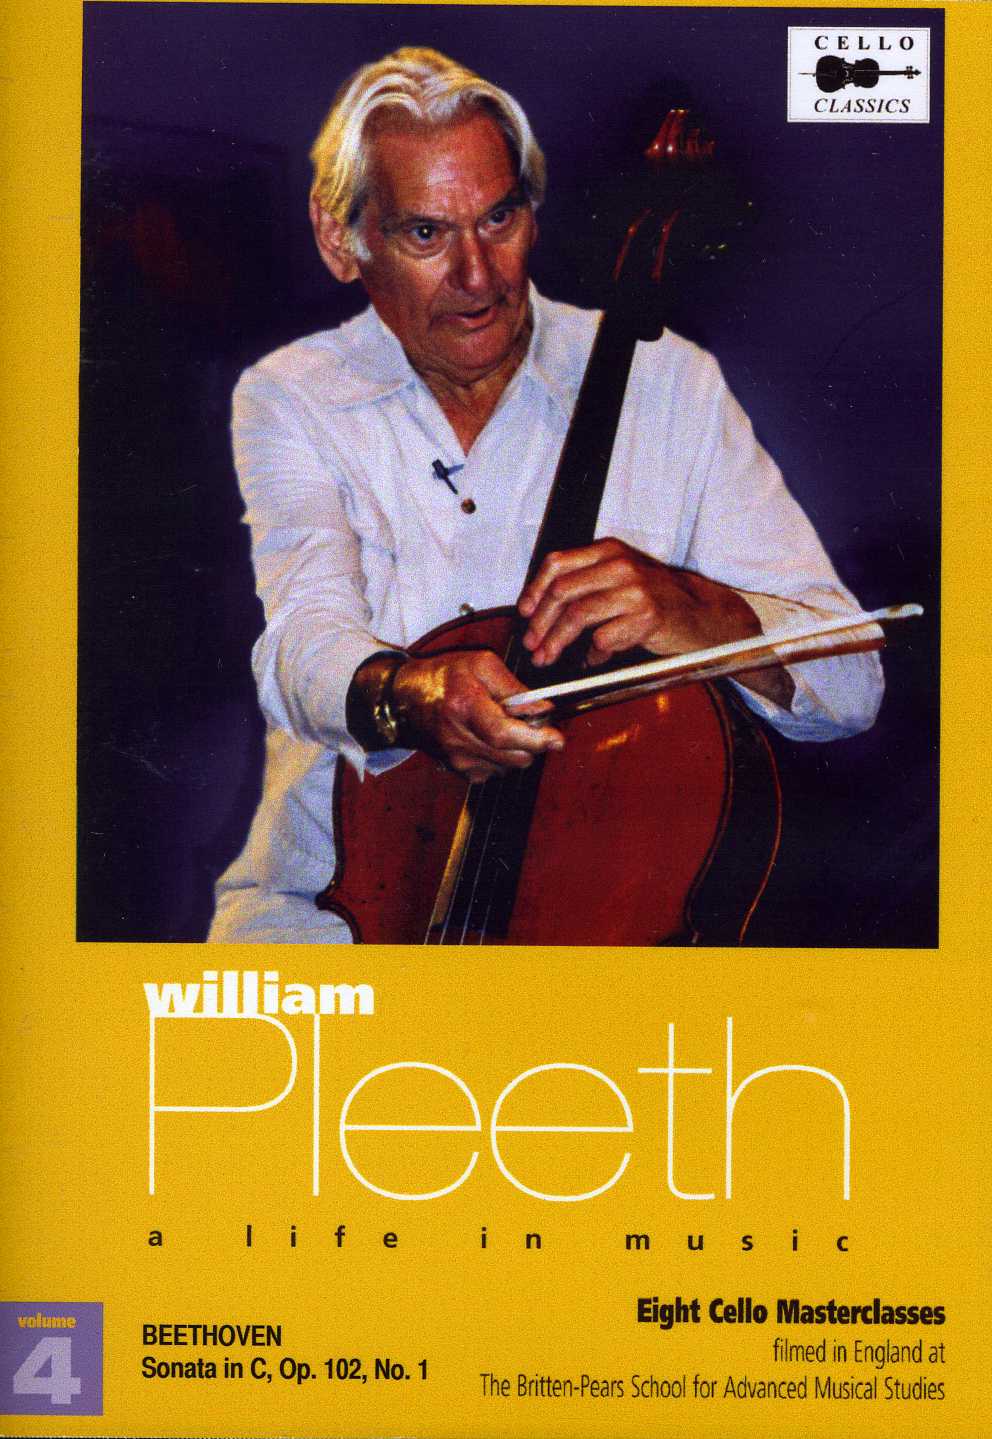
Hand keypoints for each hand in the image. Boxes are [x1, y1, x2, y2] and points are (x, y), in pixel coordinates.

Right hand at [391, 650, 563, 782]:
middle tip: (533, 724)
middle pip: (514, 756)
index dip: (535, 739)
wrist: (404, 700)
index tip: (557, 738)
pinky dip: (503, 757)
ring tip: (505, 726)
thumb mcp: (481, 665)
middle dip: (535, 743)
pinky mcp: (459, 771)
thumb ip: (514, 688)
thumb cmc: (444, 676)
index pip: (504, 734)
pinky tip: (491, 738)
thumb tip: (543, 710)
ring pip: (509, 766)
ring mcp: (458, 758)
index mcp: (465, 706)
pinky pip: (496, 771)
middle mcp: (459, 737)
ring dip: (519, 750)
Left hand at [518, 538, 762, 666]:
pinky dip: (592, 655)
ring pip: (578, 617)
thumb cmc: (656, 597)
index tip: (524, 612)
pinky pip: (604, 640)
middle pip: (562, 592)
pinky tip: (592, 660)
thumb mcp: (621, 577)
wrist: (701, 612)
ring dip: (557, 642)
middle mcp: (620, 566)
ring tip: (548, 658)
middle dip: (540, 623)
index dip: (534, 590)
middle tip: (532, 645)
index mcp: (609, 551)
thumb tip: (542, 608)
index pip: (557, 563)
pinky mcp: (647, 617)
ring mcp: (634, 590)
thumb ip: (587, 583)